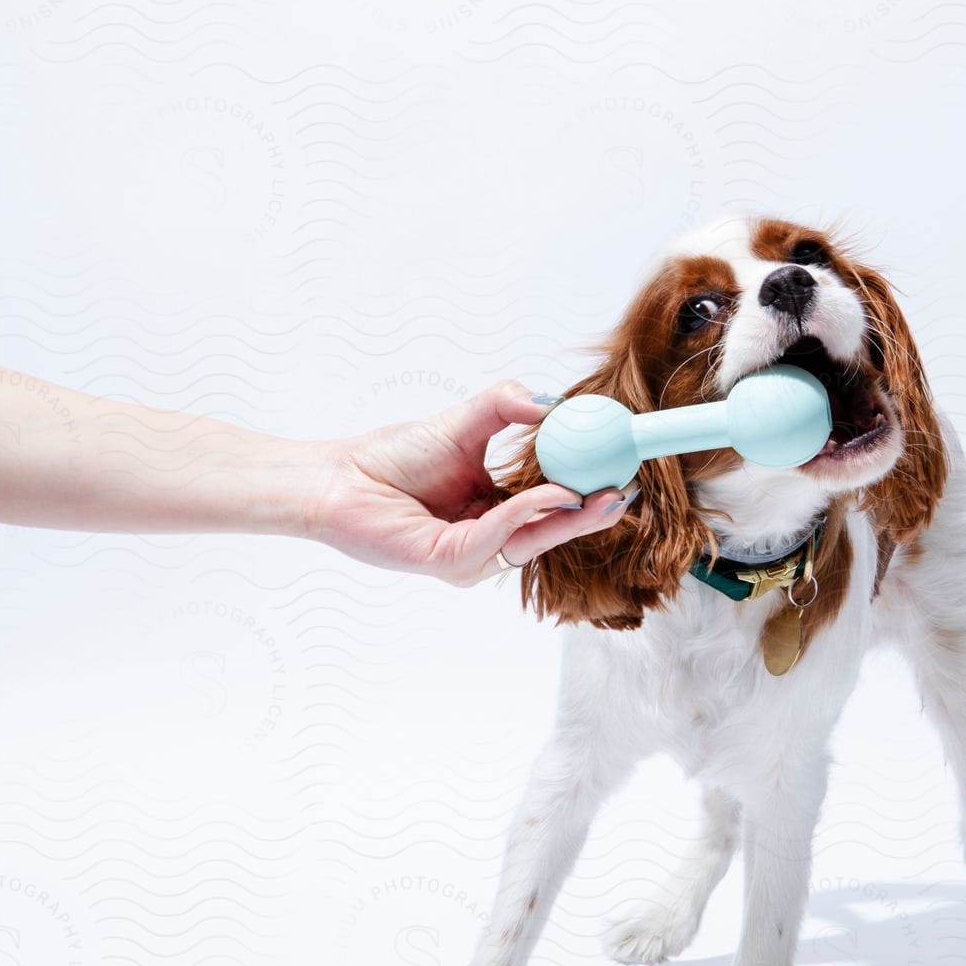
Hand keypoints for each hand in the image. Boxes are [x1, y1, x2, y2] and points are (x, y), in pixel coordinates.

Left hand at [303, 380, 632, 584]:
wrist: (339, 477)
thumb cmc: (391, 457)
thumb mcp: (465, 423)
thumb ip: (507, 406)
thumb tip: (551, 402)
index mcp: (495, 512)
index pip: (552, 508)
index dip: (588, 493)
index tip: (621, 469)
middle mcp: (487, 540)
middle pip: (552, 533)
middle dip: (593, 515)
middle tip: (625, 491)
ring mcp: (472, 557)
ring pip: (533, 540)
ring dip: (568, 515)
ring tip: (600, 490)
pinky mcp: (453, 563)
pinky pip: (500, 538)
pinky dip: (528, 513)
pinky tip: (550, 493)